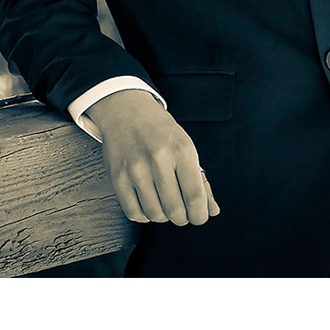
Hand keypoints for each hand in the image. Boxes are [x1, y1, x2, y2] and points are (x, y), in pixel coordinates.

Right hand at [86, 89, 220, 225]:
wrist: (127, 112)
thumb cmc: (160, 132)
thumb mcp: (187, 148)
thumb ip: (200, 181)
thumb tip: (211, 211)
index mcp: (181, 151)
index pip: (195, 197)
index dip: (200, 215)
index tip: (199, 216)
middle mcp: (158, 160)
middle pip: (175, 211)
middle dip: (182, 217)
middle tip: (182, 210)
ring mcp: (135, 170)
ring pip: (155, 214)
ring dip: (163, 215)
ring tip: (164, 202)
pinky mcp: (118, 178)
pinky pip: (134, 212)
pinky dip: (144, 215)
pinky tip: (148, 202)